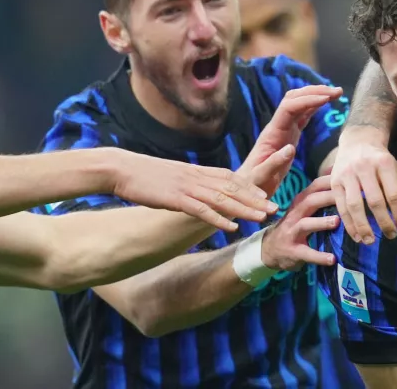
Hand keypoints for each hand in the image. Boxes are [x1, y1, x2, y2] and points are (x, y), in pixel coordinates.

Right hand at [111, 149, 276, 231]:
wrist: (120, 168)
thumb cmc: (144, 175)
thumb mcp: (173, 176)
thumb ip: (190, 182)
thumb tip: (200, 191)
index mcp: (196, 171)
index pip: (230, 178)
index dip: (250, 187)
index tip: (267, 195)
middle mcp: (196, 177)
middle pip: (232, 188)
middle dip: (256, 198)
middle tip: (276, 207)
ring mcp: (187, 187)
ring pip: (222, 199)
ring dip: (244, 209)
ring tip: (262, 217)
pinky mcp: (175, 199)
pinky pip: (201, 210)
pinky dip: (218, 219)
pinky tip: (231, 227)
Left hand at [242, 85, 342, 195]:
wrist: (248, 187)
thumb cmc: (253, 184)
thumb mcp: (261, 178)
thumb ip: (273, 164)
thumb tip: (291, 149)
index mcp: (272, 134)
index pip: (289, 108)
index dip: (307, 100)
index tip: (327, 99)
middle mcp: (278, 127)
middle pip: (294, 99)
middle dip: (315, 91)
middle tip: (337, 91)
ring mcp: (284, 129)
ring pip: (299, 103)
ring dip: (316, 95)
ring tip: (336, 93)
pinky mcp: (290, 135)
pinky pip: (302, 115)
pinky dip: (315, 106)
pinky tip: (325, 103)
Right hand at [260, 175, 340, 268]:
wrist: (268, 249)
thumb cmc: (294, 224)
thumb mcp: (303, 208)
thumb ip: (319, 195)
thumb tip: (340, 176)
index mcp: (301, 201)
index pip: (315, 186)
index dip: (331, 180)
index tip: (349, 176)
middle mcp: (295, 213)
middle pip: (311, 201)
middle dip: (328, 197)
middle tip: (348, 197)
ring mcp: (292, 232)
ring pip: (306, 224)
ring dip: (321, 222)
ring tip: (337, 221)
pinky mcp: (292, 251)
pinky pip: (306, 253)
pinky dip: (319, 256)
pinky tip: (332, 259)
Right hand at [330, 127, 396, 243]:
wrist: (358, 142)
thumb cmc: (383, 162)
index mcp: (385, 163)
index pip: (394, 193)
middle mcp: (364, 167)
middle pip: (375, 200)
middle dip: (384, 222)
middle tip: (391, 236)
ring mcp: (347, 174)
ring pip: (355, 205)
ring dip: (363, 226)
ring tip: (370, 241)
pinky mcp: (334, 182)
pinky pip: (341, 207)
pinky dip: (348, 224)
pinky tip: (356, 236)